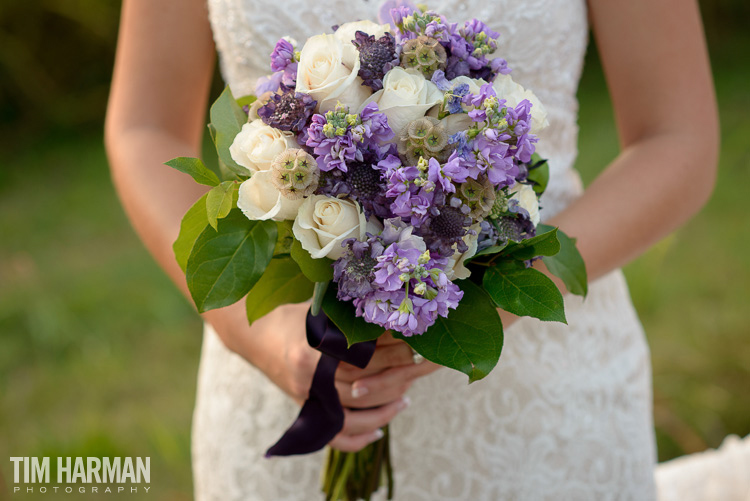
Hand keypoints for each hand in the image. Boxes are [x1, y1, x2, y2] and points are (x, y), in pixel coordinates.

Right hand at [207, 302, 438, 451]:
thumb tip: (397, 313)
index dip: (397, 351)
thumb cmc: (293, 317)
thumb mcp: (322, 308)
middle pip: (367, 386)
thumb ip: (353, 314)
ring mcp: (308, 399)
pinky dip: (360, 438)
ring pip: (357, 413)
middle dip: (399, 378)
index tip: (418, 344)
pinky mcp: (306, 411)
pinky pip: (336, 437)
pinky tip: (381, 431)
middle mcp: (312, 378)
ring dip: (387, 407)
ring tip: (407, 397)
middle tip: (421, 368)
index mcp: (316, 349)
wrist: (255, 336)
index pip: (368, 357)